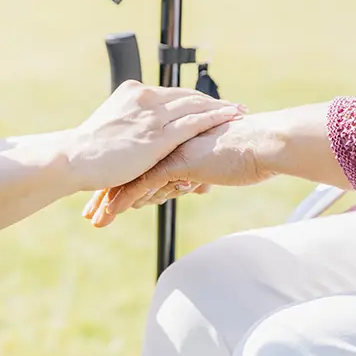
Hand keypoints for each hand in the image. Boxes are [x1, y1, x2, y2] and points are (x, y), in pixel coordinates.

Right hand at [61, 81, 244, 192]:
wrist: (74, 159)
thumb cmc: (86, 152)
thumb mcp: (108, 129)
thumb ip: (127, 127)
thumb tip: (135, 139)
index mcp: (132, 93)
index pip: (172, 94)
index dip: (194, 99)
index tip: (210, 103)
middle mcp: (145, 98)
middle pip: (188, 96)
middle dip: (213, 102)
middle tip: (235, 106)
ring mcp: (153, 115)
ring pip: (196, 106)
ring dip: (221, 108)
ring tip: (240, 112)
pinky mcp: (158, 135)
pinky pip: (194, 122)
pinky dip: (216, 118)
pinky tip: (231, 119)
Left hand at [83, 113, 278, 227]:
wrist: (265, 144)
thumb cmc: (247, 153)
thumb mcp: (215, 163)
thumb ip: (198, 170)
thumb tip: (193, 182)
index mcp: (174, 136)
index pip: (140, 157)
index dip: (121, 177)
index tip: (104, 193)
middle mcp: (167, 139)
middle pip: (128, 166)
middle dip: (107, 190)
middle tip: (90, 211)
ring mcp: (170, 149)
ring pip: (131, 176)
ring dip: (110, 200)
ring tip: (94, 218)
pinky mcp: (176, 162)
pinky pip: (144, 183)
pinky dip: (124, 199)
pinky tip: (110, 213)